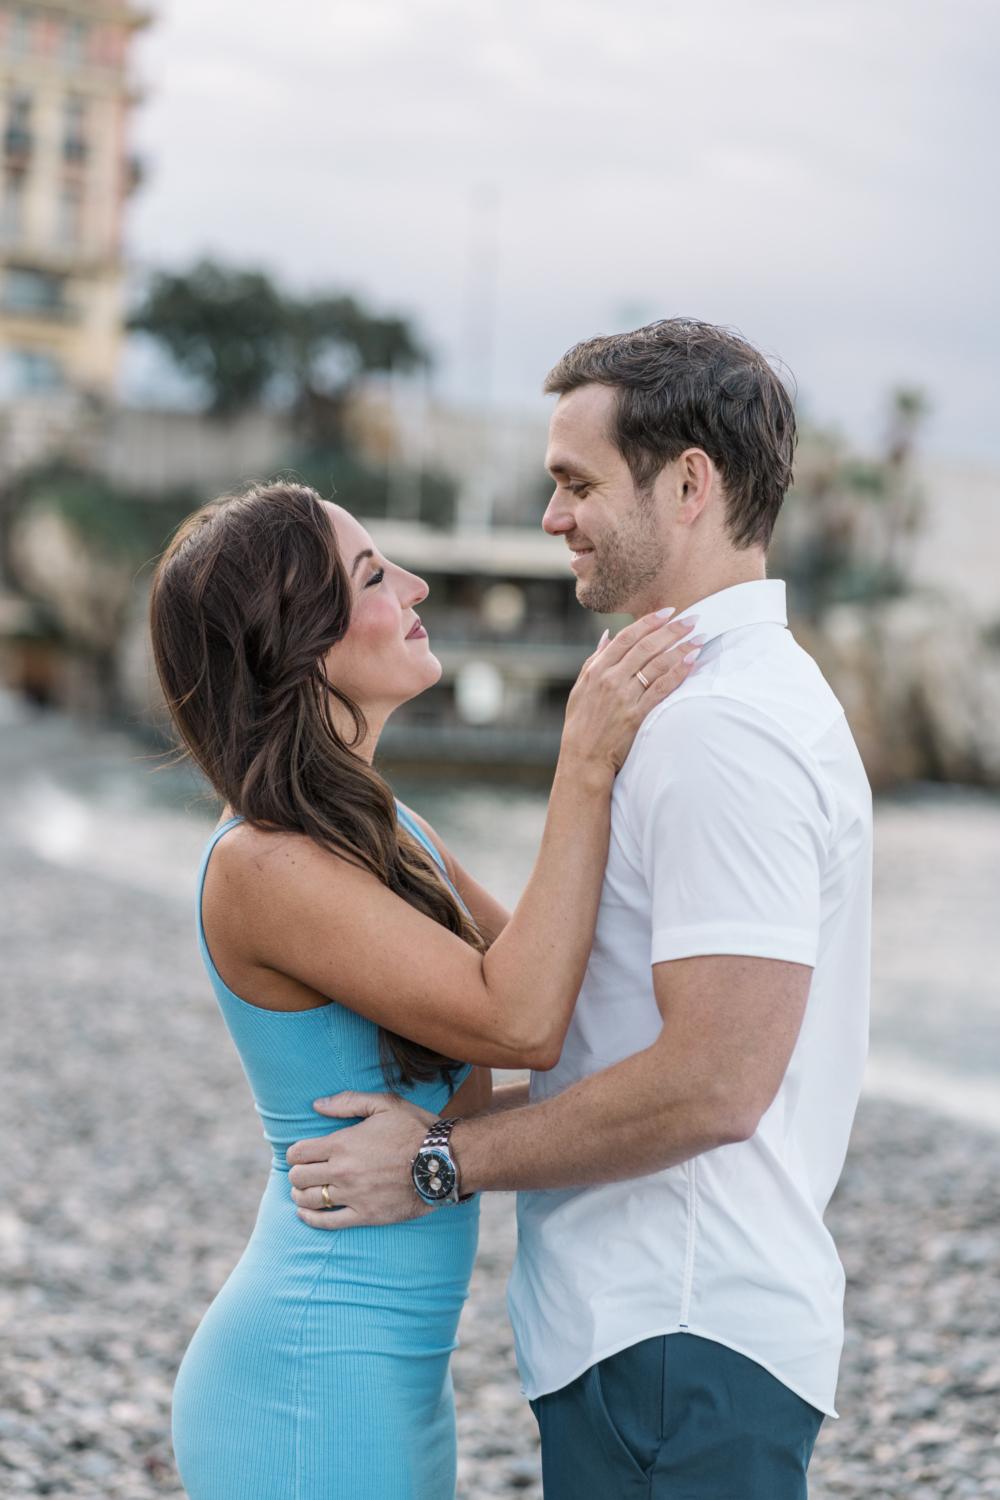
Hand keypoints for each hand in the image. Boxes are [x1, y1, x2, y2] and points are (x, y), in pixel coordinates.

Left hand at [286, 1091, 436, 1228]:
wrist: (444, 1162)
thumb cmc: (415, 1129)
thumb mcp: (385, 1104)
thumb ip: (348, 1102)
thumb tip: (317, 1105)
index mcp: (343, 1143)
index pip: (299, 1152)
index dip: (294, 1152)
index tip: (300, 1153)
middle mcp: (343, 1171)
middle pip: (299, 1177)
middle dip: (297, 1173)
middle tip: (304, 1171)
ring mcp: (353, 1196)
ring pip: (310, 1200)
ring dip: (300, 1195)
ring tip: (302, 1191)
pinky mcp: (366, 1216)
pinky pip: (329, 1223)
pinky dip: (312, 1220)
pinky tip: (306, 1214)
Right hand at [561, 611, 698, 777]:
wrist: (583, 759)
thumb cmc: (581, 724)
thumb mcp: (581, 689)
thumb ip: (594, 660)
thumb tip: (607, 636)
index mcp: (596, 670)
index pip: (626, 637)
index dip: (648, 622)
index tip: (667, 611)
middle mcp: (610, 680)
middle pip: (646, 646)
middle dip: (672, 629)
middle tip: (692, 618)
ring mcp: (624, 697)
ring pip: (657, 664)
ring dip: (681, 648)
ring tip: (699, 637)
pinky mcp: (637, 715)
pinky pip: (662, 689)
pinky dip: (678, 673)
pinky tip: (692, 661)